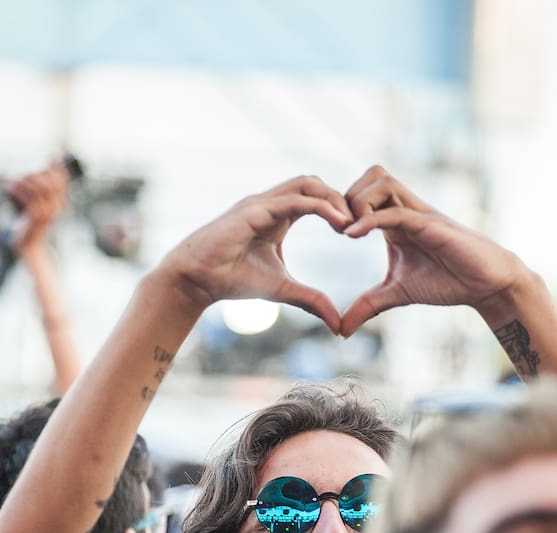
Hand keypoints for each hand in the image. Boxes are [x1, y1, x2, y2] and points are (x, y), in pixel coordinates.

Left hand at [8, 163, 69, 255]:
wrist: (29, 247)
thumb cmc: (31, 226)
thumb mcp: (38, 208)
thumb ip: (39, 194)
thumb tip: (35, 175)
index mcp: (59, 204)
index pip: (63, 181)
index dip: (59, 167)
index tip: (54, 154)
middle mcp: (56, 207)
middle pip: (53, 181)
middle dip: (38, 173)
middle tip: (24, 175)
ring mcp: (47, 212)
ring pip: (40, 187)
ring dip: (25, 180)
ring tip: (13, 182)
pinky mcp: (35, 216)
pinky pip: (29, 197)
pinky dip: (18, 189)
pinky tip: (10, 187)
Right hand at [158, 175, 350, 333]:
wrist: (196, 280)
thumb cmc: (232, 280)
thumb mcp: (283, 290)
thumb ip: (311, 300)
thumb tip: (338, 324)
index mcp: (277, 215)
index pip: (315, 197)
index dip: (339, 208)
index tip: (356, 231)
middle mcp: (270, 203)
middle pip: (314, 183)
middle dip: (341, 198)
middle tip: (360, 223)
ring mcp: (262, 203)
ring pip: (307, 184)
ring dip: (334, 198)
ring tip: (352, 222)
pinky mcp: (254, 209)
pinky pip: (295, 200)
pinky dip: (321, 206)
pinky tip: (339, 221)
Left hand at [340, 165, 526, 336]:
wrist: (485, 286)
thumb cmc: (447, 282)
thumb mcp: (396, 294)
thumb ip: (367, 305)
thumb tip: (340, 329)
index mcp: (395, 221)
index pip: (364, 192)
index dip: (342, 205)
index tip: (332, 230)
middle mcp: (407, 210)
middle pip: (372, 175)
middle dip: (347, 197)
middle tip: (338, 228)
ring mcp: (420, 214)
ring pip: (383, 181)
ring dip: (359, 201)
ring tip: (349, 231)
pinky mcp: (431, 225)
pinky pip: (397, 211)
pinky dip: (372, 219)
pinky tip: (354, 236)